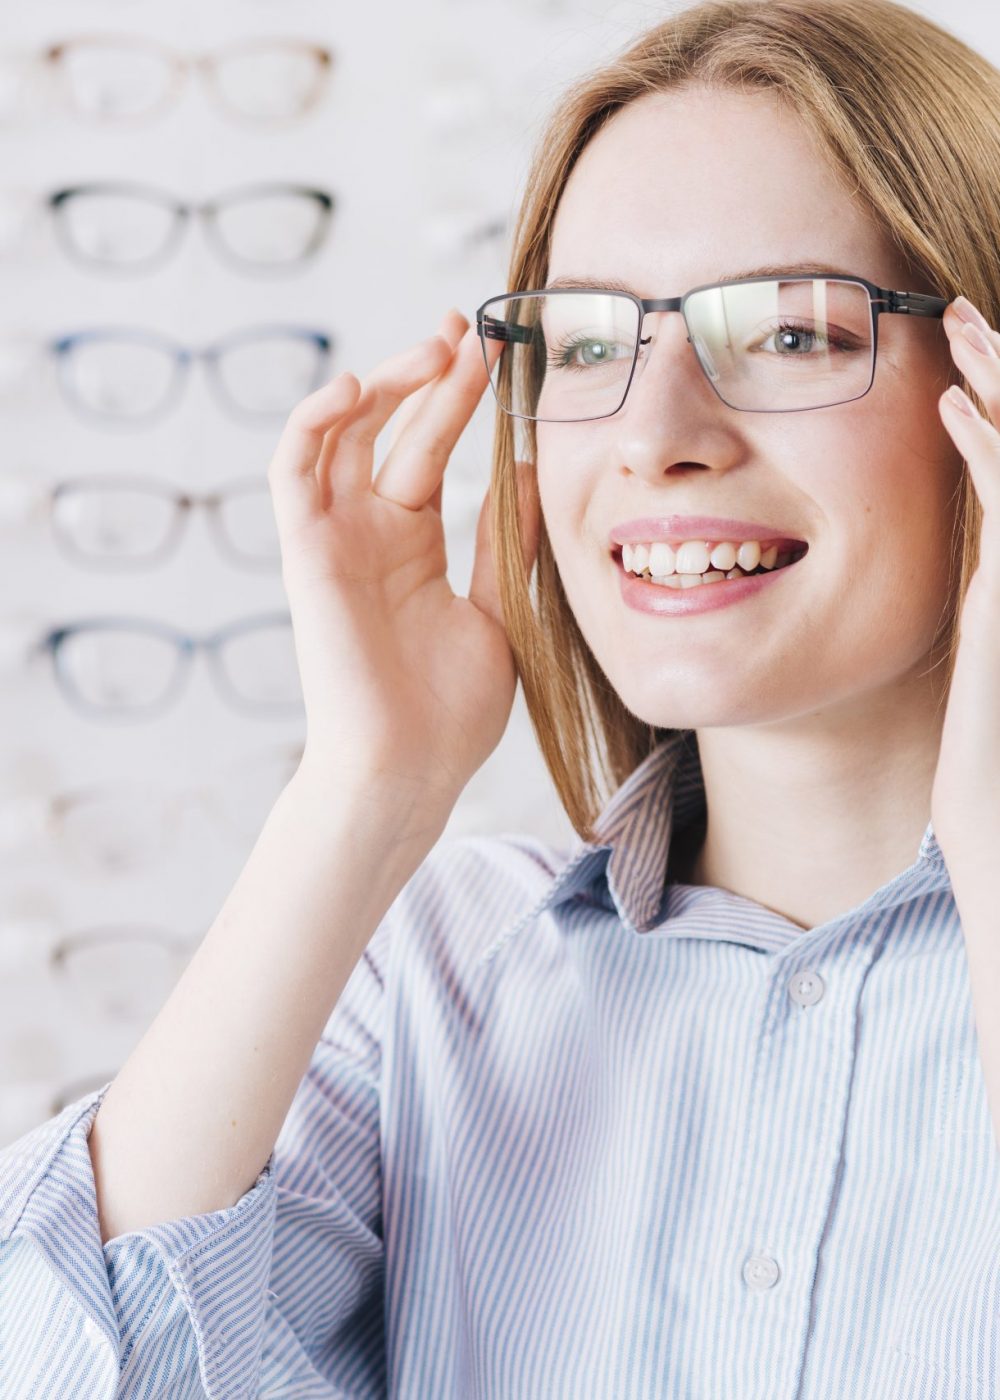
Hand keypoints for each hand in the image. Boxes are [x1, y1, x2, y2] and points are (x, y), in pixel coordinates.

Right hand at [266, 307, 538, 828]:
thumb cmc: (450, 711)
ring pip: (341, 435)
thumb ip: (504, 541)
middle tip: (468, 331)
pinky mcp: (305, 553)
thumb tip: (531, 471)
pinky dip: (312, 423)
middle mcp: (370, 532)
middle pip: (393, 431)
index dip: (456, 398)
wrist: (409, 769)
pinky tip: (355, 388)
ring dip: (381, 385)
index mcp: (413, 543)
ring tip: (432, 350)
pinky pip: (292, 472)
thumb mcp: (499, 610)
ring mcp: (336, 539)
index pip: (430, 449)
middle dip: (429, 375)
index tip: (495, 352)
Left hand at [930, 296, 999, 878]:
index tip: (954, 358)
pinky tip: (954, 406)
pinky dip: (990, 444)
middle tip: (958, 311)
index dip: (996, 403)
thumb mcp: (973, 670)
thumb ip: (973, 615)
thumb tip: (955, 583)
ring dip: (997, 380)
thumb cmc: (984, 772)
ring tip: (956, 324)